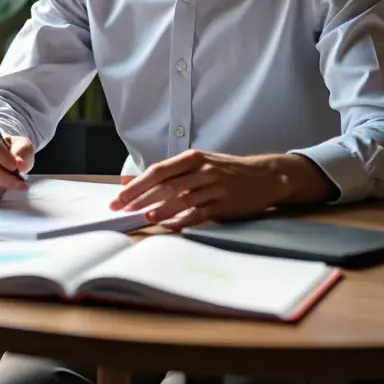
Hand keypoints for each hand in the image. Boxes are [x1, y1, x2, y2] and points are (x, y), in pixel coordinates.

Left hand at [109, 149, 332, 230]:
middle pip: (166, 184)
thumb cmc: (225, 170)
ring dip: (161, 208)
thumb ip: (168, 174)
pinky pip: (201, 212)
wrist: (264, 175)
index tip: (119, 197)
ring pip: (182, 198)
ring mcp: (214, 186)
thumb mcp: (197, 165)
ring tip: (145, 217)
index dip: (137, 185)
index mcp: (191, 158)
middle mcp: (202, 170)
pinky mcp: (226, 203)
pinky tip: (170, 225)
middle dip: (141, 198)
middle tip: (123, 210)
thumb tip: (132, 181)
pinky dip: (184, 220)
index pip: (157, 171)